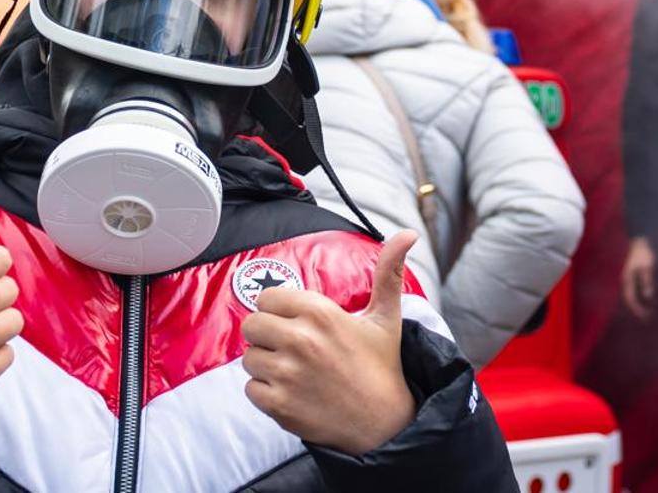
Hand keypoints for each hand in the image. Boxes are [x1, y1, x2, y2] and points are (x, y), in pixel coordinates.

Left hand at [242, 231, 418, 455]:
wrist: (383, 423)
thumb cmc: (381, 367)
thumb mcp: (385, 317)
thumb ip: (388, 273)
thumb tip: (408, 234)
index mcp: (320, 313)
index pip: (267, 297)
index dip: (278, 310)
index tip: (294, 323)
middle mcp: (300, 340)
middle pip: (251, 325)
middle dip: (267, 336)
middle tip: (291, 348)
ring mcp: (287, 374)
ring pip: (249, 358)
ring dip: (266, 365)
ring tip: (294, 372)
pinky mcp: (279, 404)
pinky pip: (250, 389)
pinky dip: (265, 393)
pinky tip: (291, 392)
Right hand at [621, 236, 656, 319]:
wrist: (634, 237)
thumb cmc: (640, 250)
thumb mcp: (647, 265)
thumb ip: (646, 280)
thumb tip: (648, 296)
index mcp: (626, 279)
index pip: (631, 299)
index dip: (639, 310)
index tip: (647, 317)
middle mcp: (622, 279)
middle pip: (628, 299)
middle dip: (637, 308)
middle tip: (647, 317)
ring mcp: (623, 276)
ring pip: (628, 293)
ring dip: (637, 302)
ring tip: (646, 309)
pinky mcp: (626, 272)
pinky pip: (630, 287)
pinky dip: (636, 294)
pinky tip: (643, 295)